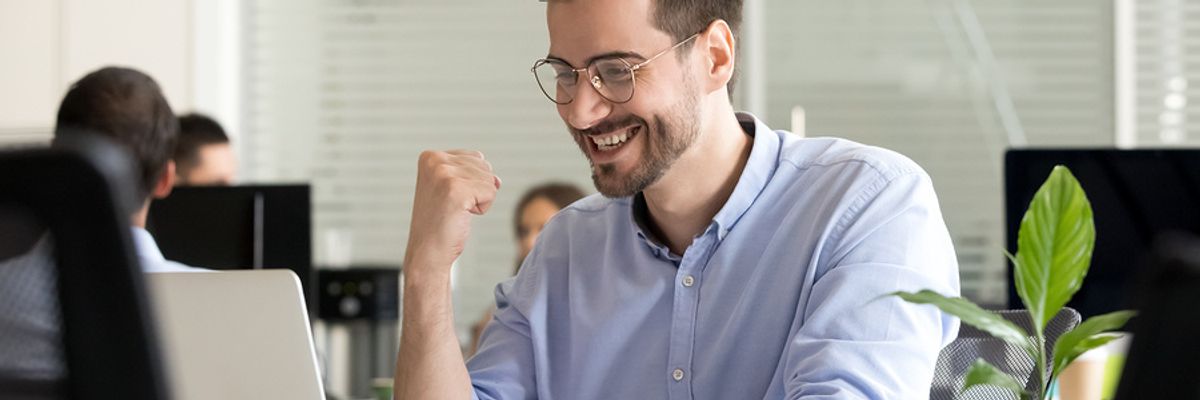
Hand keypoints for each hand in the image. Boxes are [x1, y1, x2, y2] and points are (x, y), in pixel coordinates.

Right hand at [404, 150, 500, 272]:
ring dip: (479, 200)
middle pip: (484, 166)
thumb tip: (497, 180)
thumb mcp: (452, 188)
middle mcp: (435, 161)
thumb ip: (473, 174)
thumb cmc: (440, 223)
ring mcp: (444, 174)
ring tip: (455, 211)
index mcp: (430, 156)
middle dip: (476, 190)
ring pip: (489, 180)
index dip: (470, 182)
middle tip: (452, 206)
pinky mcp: (456, 190)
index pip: (476, 157)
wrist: (428, 252)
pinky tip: (461, 215)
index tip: (449, 197)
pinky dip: (482, 207)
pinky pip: (491, 192)